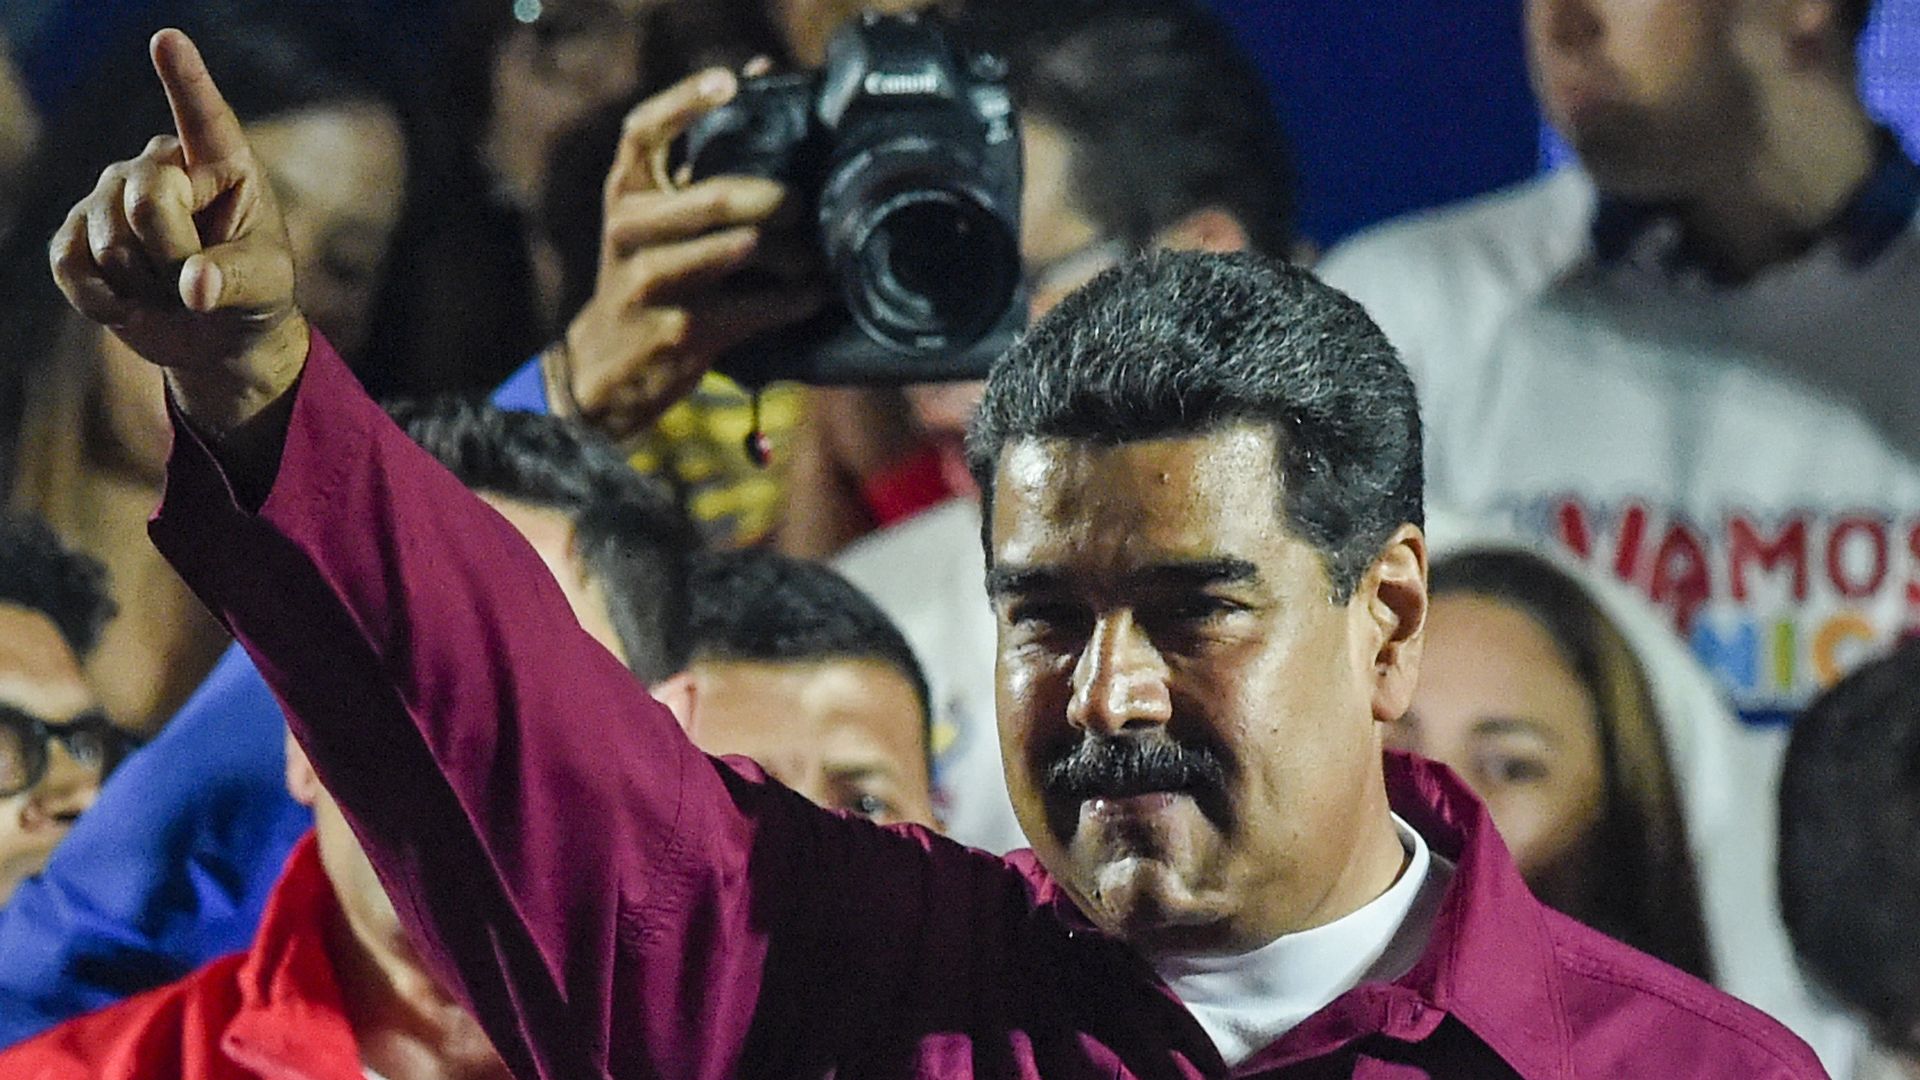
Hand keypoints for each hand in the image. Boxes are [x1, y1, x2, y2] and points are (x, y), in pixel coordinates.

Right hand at [49, 29, 306, 434]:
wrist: (216, 337)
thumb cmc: (254, 294)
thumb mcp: (264, 286)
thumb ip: (234, 279)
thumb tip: (195, 287)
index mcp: (222, 162)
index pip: (203, 116)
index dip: (184, 79)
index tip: (168, 40)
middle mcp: (161, 165)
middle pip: (148, 200)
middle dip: (173, 255)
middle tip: (199, 279)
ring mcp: (112, 194)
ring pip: (110, 240)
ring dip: (146, 285)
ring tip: (171, 290)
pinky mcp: (79, 233)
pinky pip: (71, 263)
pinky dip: (100, 298)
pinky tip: (127, 308)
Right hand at [554, 67, 827, 439]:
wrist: (607, 365)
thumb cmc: (647, 275)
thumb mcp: (653, 216)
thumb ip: (697, 157)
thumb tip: (758, 72)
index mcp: (625, 193)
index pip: (644, 131)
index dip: (686, 101)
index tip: (731, 83)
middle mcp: (629, 230)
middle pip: (715, 197)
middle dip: (775, 200)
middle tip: (804, 207)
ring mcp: (651, 282)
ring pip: (740, 250)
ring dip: (792, 254)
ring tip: (814, 255)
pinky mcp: (681, 330)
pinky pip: (755, 306)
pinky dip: (794, 299)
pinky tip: (813, 293)